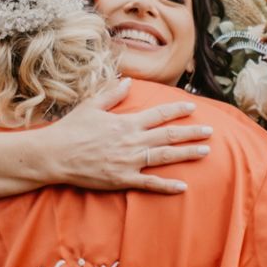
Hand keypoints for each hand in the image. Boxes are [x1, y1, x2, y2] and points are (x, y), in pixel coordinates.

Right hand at [41, 78, 213, 193]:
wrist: (55, 155)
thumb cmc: (71, 129)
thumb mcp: (91, 105)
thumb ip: (112, 93)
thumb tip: (128, 80)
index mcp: (126, 122)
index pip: (158, 115)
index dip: (177, 111)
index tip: (193, 108)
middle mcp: (132, 141)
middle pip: (168, 136)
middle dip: (191, 133)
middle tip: (210, 132)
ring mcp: (129, 161)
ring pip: (165, 157)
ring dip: (186, 154)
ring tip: (205, 152)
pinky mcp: (122, 179)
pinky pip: (149, 184)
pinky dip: (167, 185)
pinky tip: (182, 186)